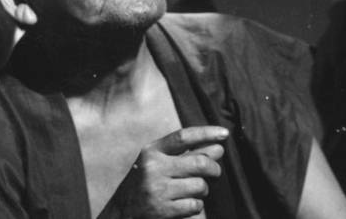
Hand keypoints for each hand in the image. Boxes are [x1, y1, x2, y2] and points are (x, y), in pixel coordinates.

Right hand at [99, 125, 228, 218]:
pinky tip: (189, 204)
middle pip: (199, 162)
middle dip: (214, 168)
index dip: (207, 133)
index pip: (184, 137)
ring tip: (196, 190)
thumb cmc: (144, 184)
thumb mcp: (158, 163)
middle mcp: (153, 168)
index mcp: (151, 152)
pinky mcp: (162, 210)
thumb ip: (186, 154)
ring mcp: (158, 190)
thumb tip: (218, 148)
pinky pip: (195, 205)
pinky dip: (197, 205)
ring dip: (204, 189)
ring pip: (200, 185)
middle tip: (216, 172)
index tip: (224, 134)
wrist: (121, 213)